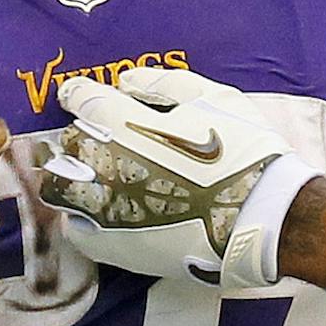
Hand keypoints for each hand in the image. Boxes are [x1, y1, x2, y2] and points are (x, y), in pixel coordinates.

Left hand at [40, 65, 317, 287]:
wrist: (265, 219)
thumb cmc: (244, 152)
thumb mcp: (214, 98)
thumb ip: (164, 83)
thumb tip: (126, 80)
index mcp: (123, 122)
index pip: (81, 99)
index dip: (78, 93)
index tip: (80, 94)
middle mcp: (101, 164)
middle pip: (69, 144)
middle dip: (82, 135)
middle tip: (100, 137)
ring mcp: (102, 208)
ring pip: (60, 187)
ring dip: (73, 176)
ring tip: (94, 177)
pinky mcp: (112, 246)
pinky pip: (77, 229)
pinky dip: (83, 216)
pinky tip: (103, 213)